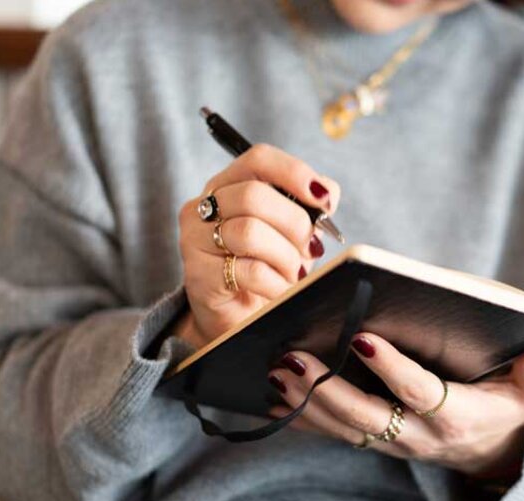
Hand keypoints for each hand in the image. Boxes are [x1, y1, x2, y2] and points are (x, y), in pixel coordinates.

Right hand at [175, 144, 340, 347]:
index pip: (259, 159)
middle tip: (311, 249)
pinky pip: (248, 271)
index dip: (295, 173)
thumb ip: (309, 207)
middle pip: (254, 196)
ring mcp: (196, 239)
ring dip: (285, 257)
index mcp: (230, 183)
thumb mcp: (292, 232)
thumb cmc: (267, 266)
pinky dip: (276, 283)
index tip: (324, 199)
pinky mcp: (198, 274)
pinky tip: (280, 290)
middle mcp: (206, 205)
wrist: (238, 317)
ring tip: (294, 274)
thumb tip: (327, 195)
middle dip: (294, 224)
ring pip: (249, 232)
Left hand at [268, 333, 523, 475]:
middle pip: (366, 417)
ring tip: (276, 369)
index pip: (419, 392)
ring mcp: (393, 443)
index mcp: (457, 415)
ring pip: (343, 429)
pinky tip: (273, 397)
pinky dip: (302, 418)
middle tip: (292, 358)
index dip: (391, 369)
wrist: (488, 447)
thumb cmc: (506, 403)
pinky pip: (333, 435)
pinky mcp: (374, 442)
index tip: (362, 338)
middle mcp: (419, 435)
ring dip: (306, 402)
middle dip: (326, 389)